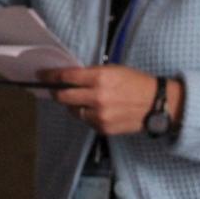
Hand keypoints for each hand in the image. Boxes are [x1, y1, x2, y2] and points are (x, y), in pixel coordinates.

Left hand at [39, 65, 182, 135]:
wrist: (157, 104)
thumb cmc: (137, 84)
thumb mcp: (114, 70)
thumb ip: (92, 74)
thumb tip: (71, 78)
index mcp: (100, 78)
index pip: (66, 77)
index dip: (51, 76)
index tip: (42, 76)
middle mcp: (97, 97)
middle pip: (63, 96)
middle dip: (57, 92)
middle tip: (56, 89)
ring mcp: (99, 115)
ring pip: (73, 110)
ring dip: (74, 104)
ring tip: (85, 99)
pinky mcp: (103, 128)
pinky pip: (86, 121)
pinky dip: (87, 115)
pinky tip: (97, 109)